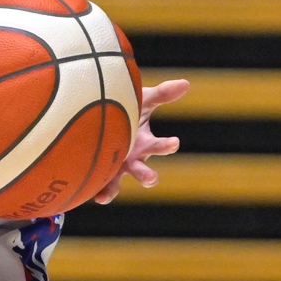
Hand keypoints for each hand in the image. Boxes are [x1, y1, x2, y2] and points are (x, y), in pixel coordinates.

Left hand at [93, 77, 188, 204]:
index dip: (167, 145)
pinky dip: (97, 191)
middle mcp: (132, 159)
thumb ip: (162, 94)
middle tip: (151, 179)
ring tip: (105, 197)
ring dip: (112, 190)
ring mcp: (115, 166)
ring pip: (116, 182)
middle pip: (142, 171)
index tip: (175, 142)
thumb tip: (186, 83)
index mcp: (146, 143)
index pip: (160, 146)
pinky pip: (98, 184)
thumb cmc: (127, 107)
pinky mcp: (99, 170)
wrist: (103, 114)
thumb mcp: (144, 100)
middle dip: (147, 176)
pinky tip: (95, 196)